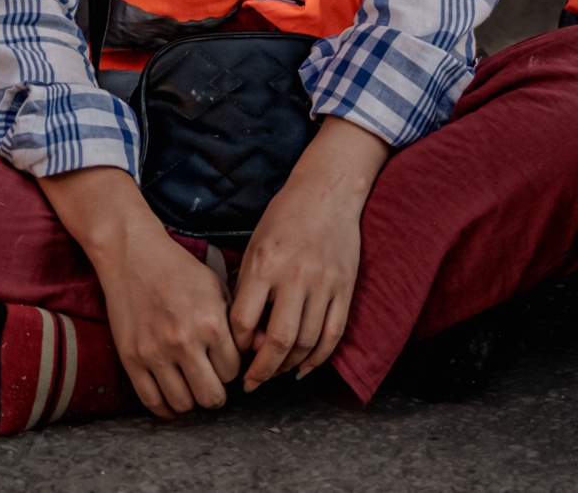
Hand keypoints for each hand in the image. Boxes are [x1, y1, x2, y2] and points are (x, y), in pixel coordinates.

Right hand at [42, 166, 240, 417]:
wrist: (133, 256)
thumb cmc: (178, 270)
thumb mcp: (217, 288)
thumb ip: (233, 323)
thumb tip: (250, 354)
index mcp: (211, 321)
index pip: (233, 371)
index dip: (232, 371)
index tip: (225, 365)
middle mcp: (184, 341)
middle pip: (211, 396)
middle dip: (217, 394)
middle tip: (213, 385)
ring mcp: (155, 352)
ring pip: (183, 404)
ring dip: (192, 401)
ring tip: (192, 388)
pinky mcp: (131, 359)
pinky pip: (152, 402)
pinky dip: (166, 409)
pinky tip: (172, 399)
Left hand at [231, 116, 389, 390]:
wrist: (327, 193)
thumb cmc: (284, 218)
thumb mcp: (255, 245)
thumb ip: (248, 288)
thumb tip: (244, 335)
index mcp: (265, 264)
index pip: (244, 321)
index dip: (237, 346)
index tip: (233, 354)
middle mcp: (295, 276)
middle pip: (277, 340)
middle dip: (262, 370)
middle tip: (251, 383)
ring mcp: (324, 283)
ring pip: (306, 342)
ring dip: (289, 366)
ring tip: (276, 373)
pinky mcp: (344, 287)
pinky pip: (333, 334)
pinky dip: (318, 358)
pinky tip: (304, 368)